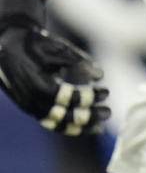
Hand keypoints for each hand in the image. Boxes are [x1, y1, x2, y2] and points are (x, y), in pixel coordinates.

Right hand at [0, 0, 109, 134]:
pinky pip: (49, 123)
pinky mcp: (29, 107)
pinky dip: (66, 127)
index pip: (70, 99)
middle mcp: (34, 100)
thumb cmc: (34, 44)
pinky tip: (82, 128)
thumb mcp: (58, 48)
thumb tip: (100, 75)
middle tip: (108, 112)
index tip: (106, 91)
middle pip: (65, 116)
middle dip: (89, 116)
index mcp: (40, 85)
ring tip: (99, 129)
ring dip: (79, 128)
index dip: (90, 97)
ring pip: (56, 125)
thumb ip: (79, 62)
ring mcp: (30, 106)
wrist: (6, 44)